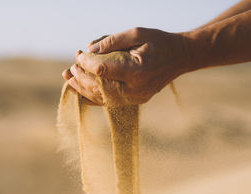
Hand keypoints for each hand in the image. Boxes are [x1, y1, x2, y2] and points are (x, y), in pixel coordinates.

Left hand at [62, 27, 191, 105]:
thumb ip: (111, 41)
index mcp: (137, 70)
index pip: (102, 69)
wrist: (180, 57)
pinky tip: (81, 92)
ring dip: (83, 89)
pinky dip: (93, 98)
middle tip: (71, 67)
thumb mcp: (136, 33)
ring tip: (69, 79)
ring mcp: (135, 98)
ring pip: (102, 97)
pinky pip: (109, 103)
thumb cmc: (158, 42)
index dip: (86, 63)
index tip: (79, 54)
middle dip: (81, 76)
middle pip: (99, 86)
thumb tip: (89, 49)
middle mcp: (135, 88)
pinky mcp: (135, 101)